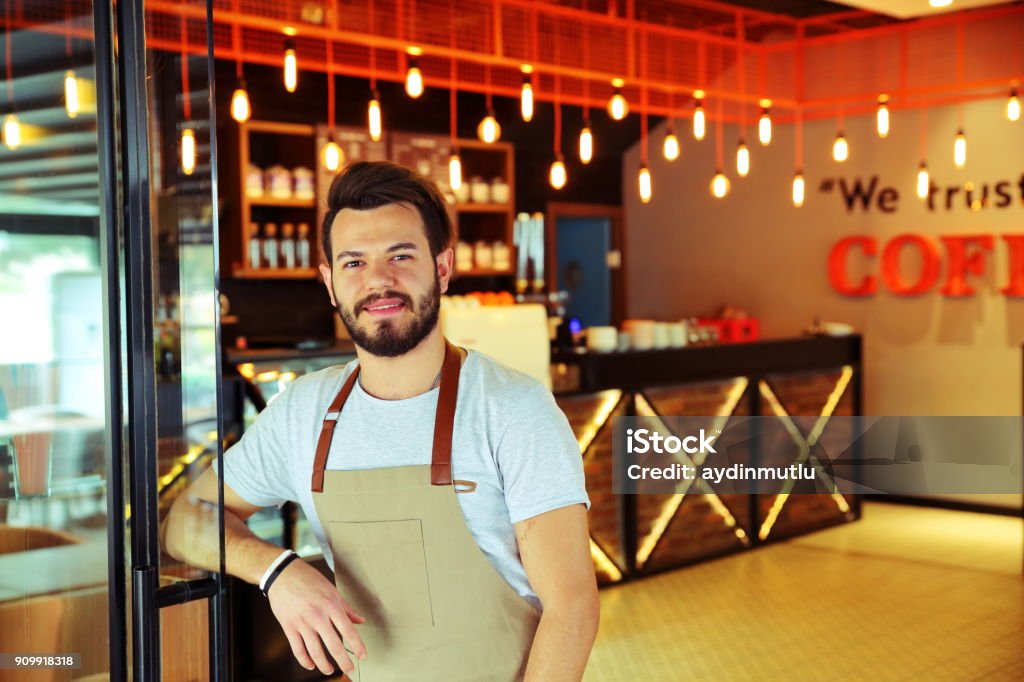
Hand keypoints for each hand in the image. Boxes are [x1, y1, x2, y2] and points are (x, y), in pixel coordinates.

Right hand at [266, 557, 367, 675]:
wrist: (283, 574)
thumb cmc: (307, 579)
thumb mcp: (332, 590)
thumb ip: (346, 608)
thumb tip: (360, 620)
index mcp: (331, 605)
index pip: (348, 631)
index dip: (357, 646)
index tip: (362, 655)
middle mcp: (318, 616)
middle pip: (334, 645)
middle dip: (344, 661)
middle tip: (349, 669)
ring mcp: (303, 623)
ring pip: (315, 651)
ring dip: (324, 665)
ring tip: (330, 670)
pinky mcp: (289, 627)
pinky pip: (298, 649)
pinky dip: (304, 660)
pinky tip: (310, 664)